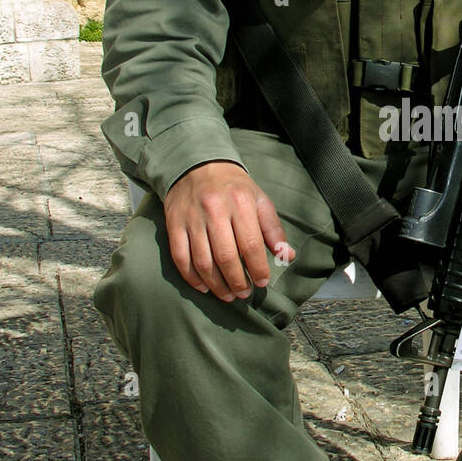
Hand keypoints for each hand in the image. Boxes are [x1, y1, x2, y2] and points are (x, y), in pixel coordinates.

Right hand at [163, 161, 294, 301]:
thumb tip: (287, 256)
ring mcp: (192, 218)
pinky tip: (204, 287)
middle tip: (244, 294)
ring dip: (216, 285)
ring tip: (228, 296)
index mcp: (240, 203)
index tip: (263, 282)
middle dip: (237, 282)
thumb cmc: (234, 188)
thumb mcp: (259, 200)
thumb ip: (273, 229)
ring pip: (203, 261)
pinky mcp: (174, 224)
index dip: (258, 268)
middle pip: (226, 257)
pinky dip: (191, 277)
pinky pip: (180, 257)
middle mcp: (215, 210)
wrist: (197, 165)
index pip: (251, 244)